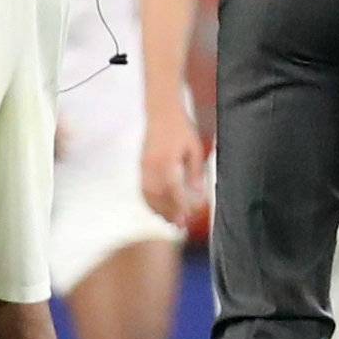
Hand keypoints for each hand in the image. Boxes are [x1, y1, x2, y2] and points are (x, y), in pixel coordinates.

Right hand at [140, 112, 207, 228]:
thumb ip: (196, 172)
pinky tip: (158, 208)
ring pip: (149, 196)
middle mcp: (152, 166)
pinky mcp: (141, 166)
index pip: (173, 191)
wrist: (161, 112)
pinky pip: (143, 189)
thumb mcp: (194, 147)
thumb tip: (198, 193)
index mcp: (167, 161)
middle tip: (181, 226)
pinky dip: (149, 202)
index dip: (180, 207)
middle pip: (159, 198)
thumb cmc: (180, 128)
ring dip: (159, 210)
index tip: (187, 218)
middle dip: (169, 213)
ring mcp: (144, 167)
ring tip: (170, 221)